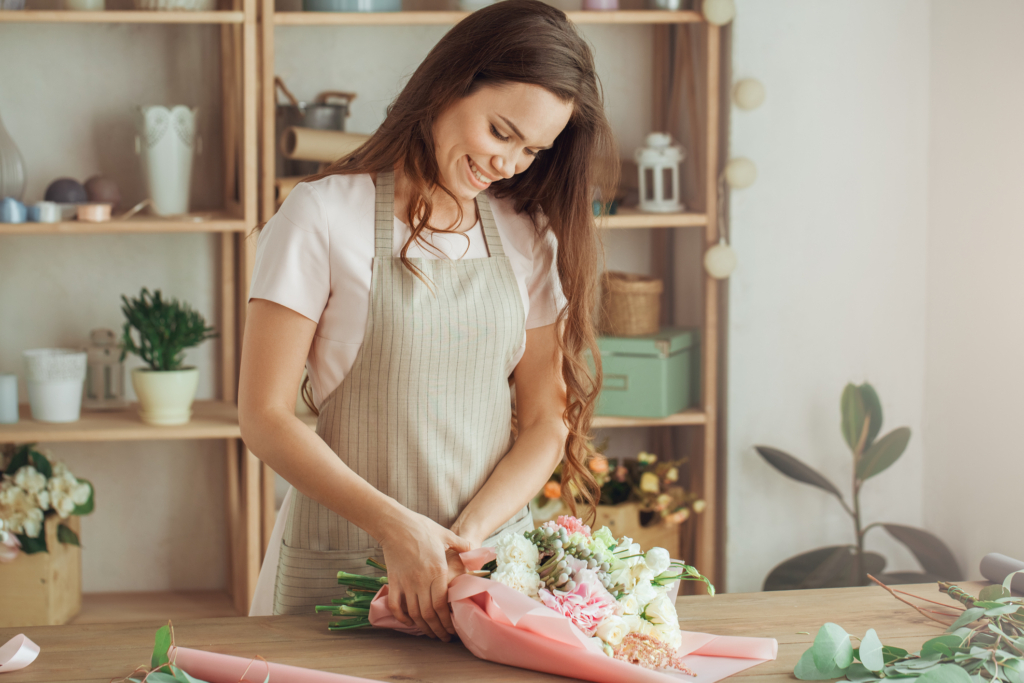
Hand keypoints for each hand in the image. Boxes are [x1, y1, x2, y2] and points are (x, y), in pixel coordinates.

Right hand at [379, 511, 471, 640]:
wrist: (395, 524)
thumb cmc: (421, 528)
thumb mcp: (446, 535)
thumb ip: (461, 545)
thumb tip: (473, 550)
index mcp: (437, 571)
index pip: (442, 605)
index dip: (447, 621)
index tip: (452, 629)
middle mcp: (421, 581)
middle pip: (429, 614)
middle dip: (437, 630)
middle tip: (443, 638)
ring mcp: (406, 582)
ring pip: (414, 613)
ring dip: (422, 627)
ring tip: (430, 634)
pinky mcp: (393, 581)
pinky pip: (395, 605)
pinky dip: (401, 617)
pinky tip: (408, 622)